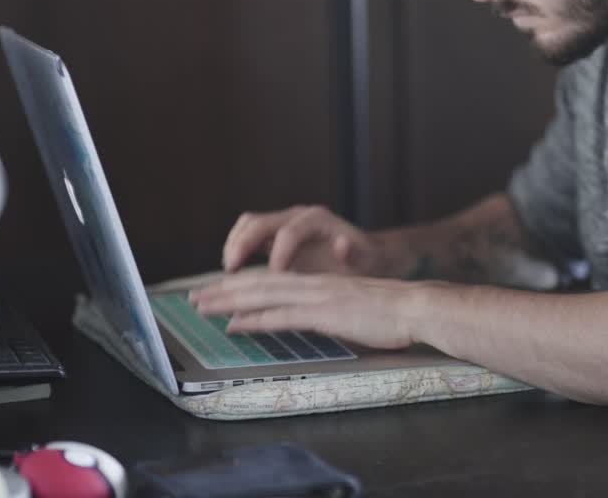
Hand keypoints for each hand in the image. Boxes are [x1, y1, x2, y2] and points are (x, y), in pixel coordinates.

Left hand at [189, 272, 424, 349]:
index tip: (214, 293)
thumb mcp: (350, 308)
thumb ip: (325, 312)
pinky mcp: (324, 313)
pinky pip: (282, 316)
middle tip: (193, 298)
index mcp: (317, 283)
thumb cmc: (389, 313)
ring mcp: (317, 297)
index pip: (269, 283)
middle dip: (222, 290)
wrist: (414, 308)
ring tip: (202, 306)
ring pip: (262, 295)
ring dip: (228, 301)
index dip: (239, 287)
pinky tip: (236, 324)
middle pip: (258, 285)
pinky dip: (256, 320)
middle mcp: (312, 284)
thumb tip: (305, 321)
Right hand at [221, 205, 386, 275]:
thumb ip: (353, 254)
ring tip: (229, 273)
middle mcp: (296, 216)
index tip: (275, 275)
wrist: (363, 255)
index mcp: (317, 219)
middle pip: (260, 222)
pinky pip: (248, 236)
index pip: (290, 231)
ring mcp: (283, 224)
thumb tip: (341, 244)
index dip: (279, 253)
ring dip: (235, 246)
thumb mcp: (365, 260)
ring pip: (248, 225)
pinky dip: (236, 250)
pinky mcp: (274, 238)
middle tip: (233, 271)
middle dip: (243, 245)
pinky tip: (233, 274)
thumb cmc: (364, 259)